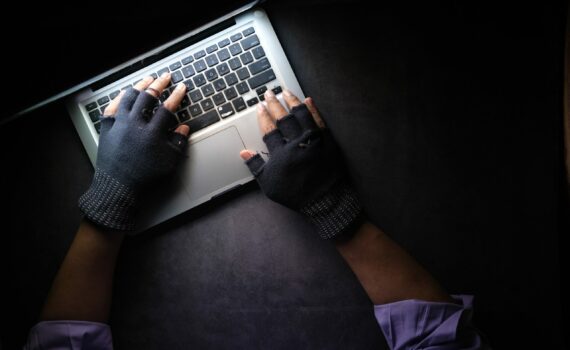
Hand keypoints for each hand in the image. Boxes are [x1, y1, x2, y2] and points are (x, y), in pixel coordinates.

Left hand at [79, 74, 189, 230]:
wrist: (118, 188)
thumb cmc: (145, 178)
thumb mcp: (169, 163)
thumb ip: (178, 143)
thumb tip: (184, 128)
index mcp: (152, 133)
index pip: (167, 108)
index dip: (176, 96)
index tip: (182, 87)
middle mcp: (135, 125)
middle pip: (148, 97)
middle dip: (159, 84)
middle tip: (166, 77)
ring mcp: (119, 125)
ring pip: (129, 97)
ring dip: (139, 86)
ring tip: (147, 80)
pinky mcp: (107, 129)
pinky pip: (112, 107)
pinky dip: (119, 98)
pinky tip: (125, 93)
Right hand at [240, 89, 361, 238]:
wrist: (324, 201)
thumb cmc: (295, 194)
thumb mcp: (270, 184)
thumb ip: (256, 167)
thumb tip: (243, 153)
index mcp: (281, 154)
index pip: (269, 129)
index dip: (263, 116)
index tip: (259, 107)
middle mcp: (297, 144)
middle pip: (284, 119)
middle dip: (274, 104)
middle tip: (269, 93)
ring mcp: (314, 140)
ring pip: (302, 115)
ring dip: (292, 101)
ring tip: (286, 91)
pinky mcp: (328, 141)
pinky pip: (320, 121)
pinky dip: (313, 109)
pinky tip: (308, 100)